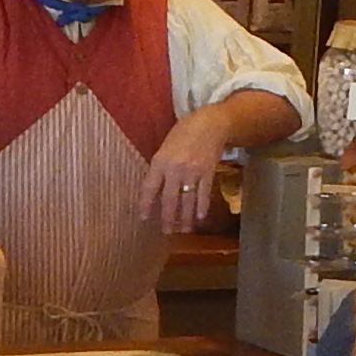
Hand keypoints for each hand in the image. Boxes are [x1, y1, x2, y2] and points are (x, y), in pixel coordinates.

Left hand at [141, 113, 236, 234]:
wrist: (211, 123)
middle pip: (170, 199)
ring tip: (184, 230)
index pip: (150, 188)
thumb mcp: (165, 146)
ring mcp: (193, 172)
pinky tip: (200, 217)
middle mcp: (175, 169)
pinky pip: (204, 194)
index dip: (146, 204)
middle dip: (168, 218)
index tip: (144, 218)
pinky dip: (202, 207)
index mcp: (160, 161)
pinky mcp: (208, 173)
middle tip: (167, 232)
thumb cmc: (184, 132)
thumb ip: (160, 166)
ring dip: (185, 217)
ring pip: (187, 200)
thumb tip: (157, 188)